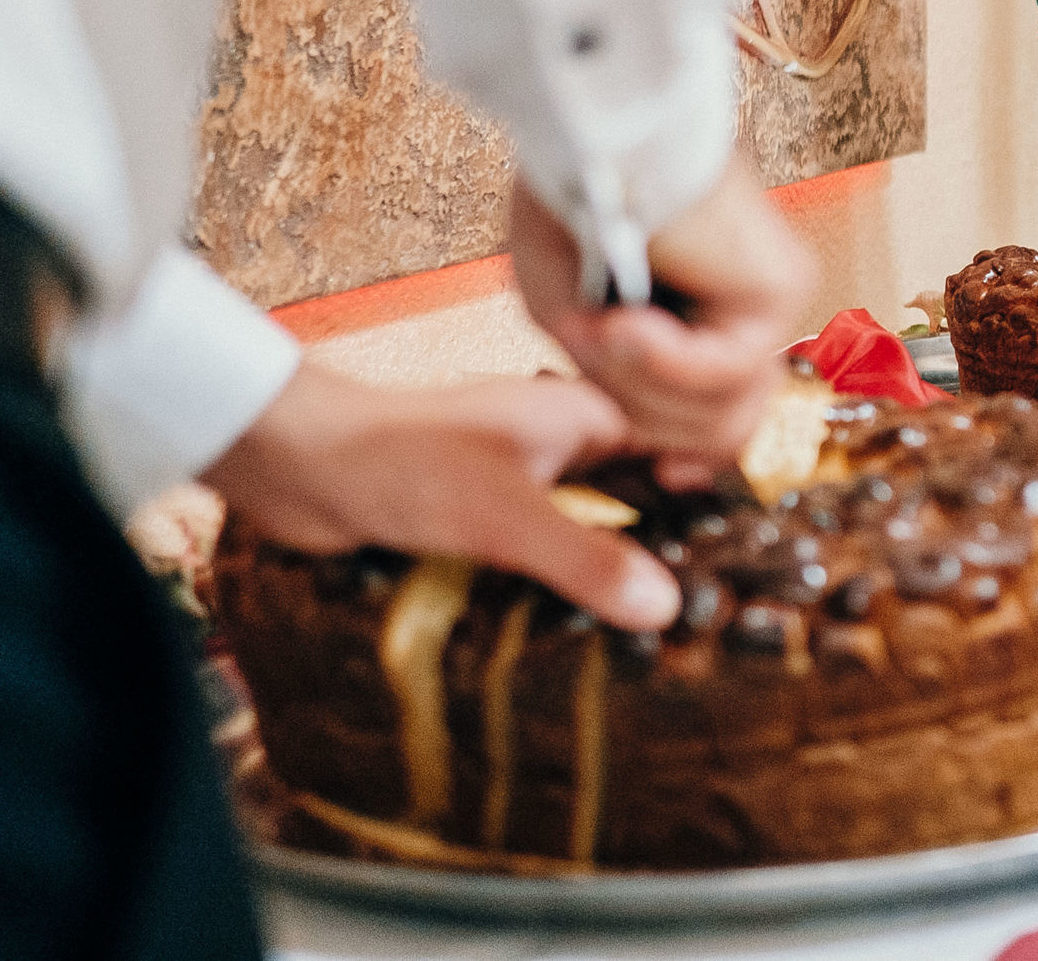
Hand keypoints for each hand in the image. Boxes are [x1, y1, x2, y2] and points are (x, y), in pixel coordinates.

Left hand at [201, 362, 680, 630]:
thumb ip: (585, 558)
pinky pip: (552, 542)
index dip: (719, 491)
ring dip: (621, 561)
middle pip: (648, 486)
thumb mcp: (504, 516)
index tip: (744, 551)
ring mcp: (526, 472)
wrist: (294, 461)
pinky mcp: (488, 508)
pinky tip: (583, 617)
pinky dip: (572, 573)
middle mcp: (565, 437)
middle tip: (710, 602)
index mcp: (588, 413)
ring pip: (600, 517)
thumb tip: (666, 607)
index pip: (685, 442)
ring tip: (658, 623)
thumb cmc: (397, 462)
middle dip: (677, 537)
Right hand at [510, 154, 810, 469]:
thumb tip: (668, 452)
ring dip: (640, 383)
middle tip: (593, 349)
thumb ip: (616, 385)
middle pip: (717, 428)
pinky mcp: (782, 289)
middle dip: (640, 410)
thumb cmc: (572, 204)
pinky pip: (723, 369)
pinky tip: (627, 322)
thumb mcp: (573, 318)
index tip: (666, 478)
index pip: (725, 416)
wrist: (594, 130)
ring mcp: (772, 304)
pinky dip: (664, 360)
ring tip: (603, 322)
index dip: (693, 455)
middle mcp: (750, 314)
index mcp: (707, 318)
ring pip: (719, 411)